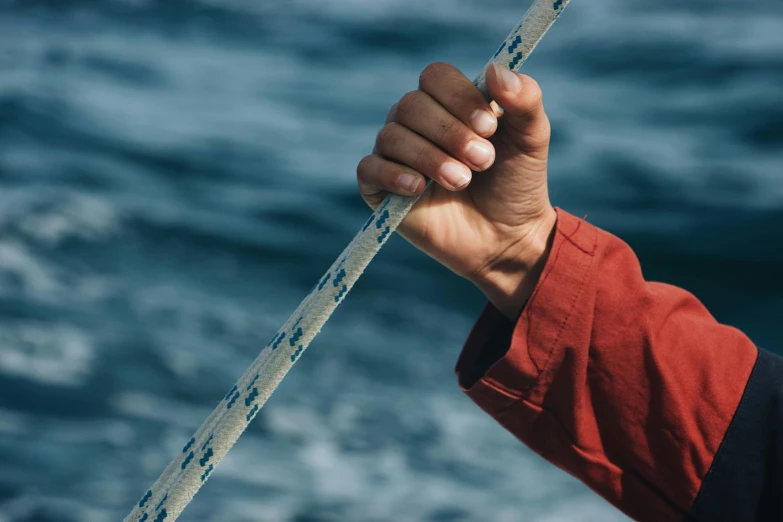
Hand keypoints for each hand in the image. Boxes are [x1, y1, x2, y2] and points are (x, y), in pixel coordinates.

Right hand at [357, 62, 556, 318]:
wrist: (507, 238)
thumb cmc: (516, 184)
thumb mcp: (531, 139)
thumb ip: (524, 99)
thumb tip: (494, 69)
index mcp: (449, 102)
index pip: (435, 77)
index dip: (458, 97)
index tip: (489, 127)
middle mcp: (417, 122)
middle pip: (412, 105)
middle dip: (450, 133)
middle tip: (482, 160)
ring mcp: (395, 154)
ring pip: (391, 136)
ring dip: (429, 157)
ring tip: (462, 181)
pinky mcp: (379, 188)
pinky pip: (369, 168)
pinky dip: (393, 175)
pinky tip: (419, 188)